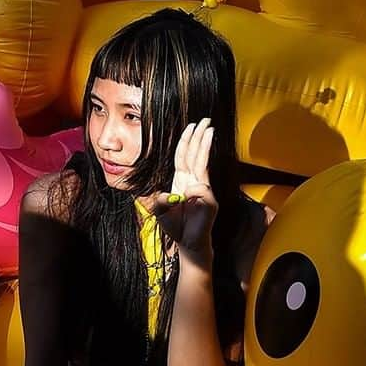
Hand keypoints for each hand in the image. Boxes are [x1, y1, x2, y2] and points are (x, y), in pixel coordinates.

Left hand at [149, 118, 217, 258]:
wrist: (187, 244)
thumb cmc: (175, 226)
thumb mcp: (157, 209)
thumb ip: (155, 198)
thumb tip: (154, 193)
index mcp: (183, 181)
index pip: (185, 157)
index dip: (187, 141)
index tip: (190, 126)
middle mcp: (195, 182)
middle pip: (196, 154)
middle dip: (200, 136)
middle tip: (205, 120)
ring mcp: (204, 191)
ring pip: (202, 164)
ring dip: (204, 145)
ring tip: (209, 129)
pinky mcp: (210, 201)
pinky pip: (200, 189)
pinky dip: (193, 190)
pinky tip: (190, 196)